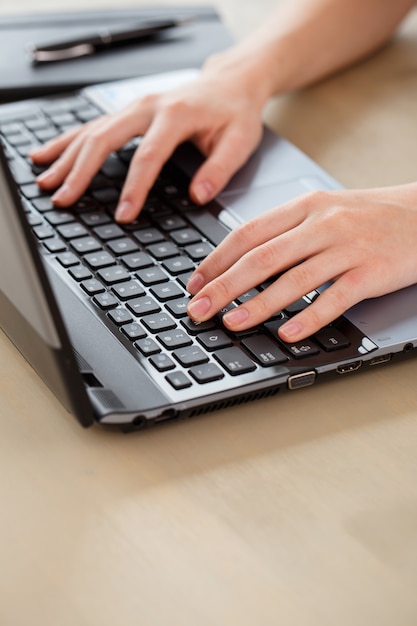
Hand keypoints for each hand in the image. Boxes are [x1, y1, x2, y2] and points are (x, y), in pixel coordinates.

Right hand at [30, 57, 266, 222]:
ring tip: (46, 182)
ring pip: (91, 131)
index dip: (134, 188)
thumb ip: (219, 170)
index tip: (123, 215)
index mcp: (176, 115)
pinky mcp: (128, 111)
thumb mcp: (239, 141)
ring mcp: (134, 106)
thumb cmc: (234, 113)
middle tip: (65, 199)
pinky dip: (67, 142)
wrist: (229, 83)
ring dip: (66, 157)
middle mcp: (148, 106)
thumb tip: (199, 196)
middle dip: (81, 172)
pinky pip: (92, 126)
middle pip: (105, 139)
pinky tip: (47, 155)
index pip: (148, 156)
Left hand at [186, 183, 416, 341]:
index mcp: (304, 207)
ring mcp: (348, 247)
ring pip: (294, 279)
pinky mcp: (372, 271)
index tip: (194, 283)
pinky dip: (309, 317)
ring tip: (231, 323)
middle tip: (198, 309)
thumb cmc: (369, 216)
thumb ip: (285, 232)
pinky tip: (288, 333)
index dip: (215, 260)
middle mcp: (322, 224)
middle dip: (223, 286)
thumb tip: (241, 262)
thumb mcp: (324, 211)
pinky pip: (336, 298)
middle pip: (262, 258)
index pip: (248, 233)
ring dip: (257, 305)